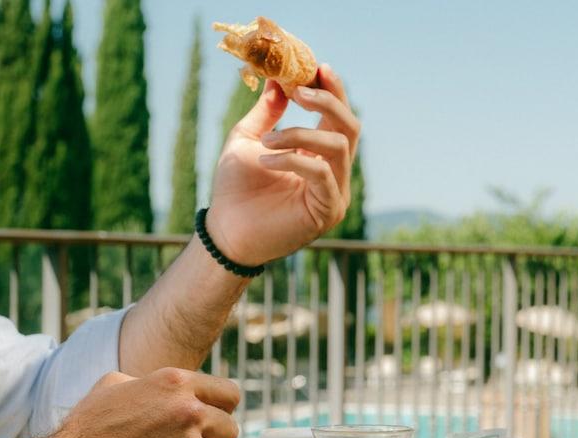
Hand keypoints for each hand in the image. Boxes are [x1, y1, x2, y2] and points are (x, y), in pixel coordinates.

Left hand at [208, 64, 360, 265]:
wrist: (226, 231)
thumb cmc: (235, 189)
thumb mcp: (248, 139)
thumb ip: (267, 112)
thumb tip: (278, 79)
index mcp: (319, 154)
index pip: (338, 116)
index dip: (332, 90)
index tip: (317, 67)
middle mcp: (334, 172)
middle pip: (351, 127)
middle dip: (327, 102)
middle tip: (298, 91)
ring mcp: (336, 192)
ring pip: (337, 146)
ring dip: (300, 134)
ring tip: (268, 141)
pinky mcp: (329, 210)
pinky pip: (322, 173)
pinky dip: (292, 160)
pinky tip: (265, 161)